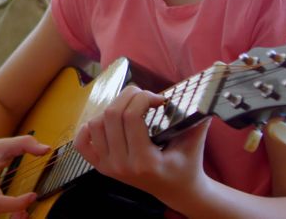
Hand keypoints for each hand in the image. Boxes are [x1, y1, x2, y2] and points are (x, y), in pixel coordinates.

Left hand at [74, 86, 210, 202]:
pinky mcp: (101, 167)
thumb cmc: (186, 166)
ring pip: (95, 123)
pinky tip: (106, 122)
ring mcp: (108, 167)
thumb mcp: (193, 144)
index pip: (131, 116)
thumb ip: (196, 120)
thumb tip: (204, 95)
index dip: (143, 97)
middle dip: (128, 96)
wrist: (176, 191)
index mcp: (144, 161)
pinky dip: (88, 127)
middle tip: (144, 96)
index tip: (158, 98)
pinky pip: (81, 143)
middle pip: (111, 115)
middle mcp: (122, 165)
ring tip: (130, 108)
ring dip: (112, 108)